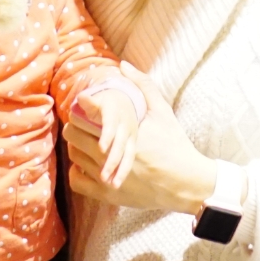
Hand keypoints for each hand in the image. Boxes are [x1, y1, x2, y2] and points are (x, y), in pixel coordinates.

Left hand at [65, 66, 215, 216]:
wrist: (185, 183)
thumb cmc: (175, 144)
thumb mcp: (163, 112)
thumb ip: (143, 85)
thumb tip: (123, 65)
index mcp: (122, 132)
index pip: (84, 116)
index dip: (81, 109)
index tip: (85, 107)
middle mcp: (111, 156)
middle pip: (73, 134)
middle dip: (76, 125)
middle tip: (85, 123)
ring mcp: (107, 177)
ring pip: (74, 155)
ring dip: (78, 146)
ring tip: (89, 141)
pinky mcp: (108, 195)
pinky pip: (77, 181)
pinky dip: (78, 171)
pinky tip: (89, 164)